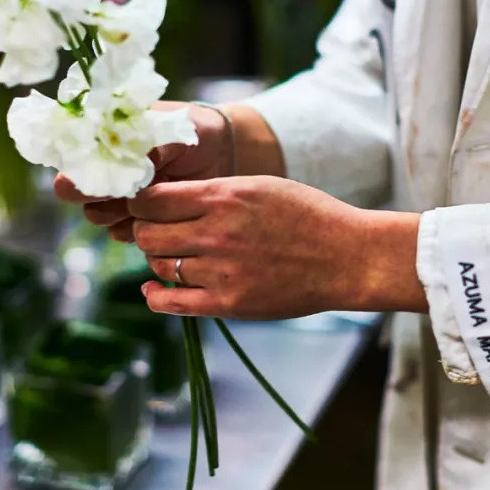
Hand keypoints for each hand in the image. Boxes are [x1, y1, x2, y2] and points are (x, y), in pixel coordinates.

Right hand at [53, 102, 232, 241]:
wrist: (221, 152)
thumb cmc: (194, 130)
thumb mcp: (175, 130)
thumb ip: (151, 145)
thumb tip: (135, 162)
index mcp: (101, 140)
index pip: (69, 161)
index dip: (79, 174)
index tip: (104, 179)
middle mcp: (103, 169)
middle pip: (77, 195)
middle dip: (102, 197)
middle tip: (133, 191)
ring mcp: (117, 196)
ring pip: (98, 217)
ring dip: (119, 213)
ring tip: (151, 198)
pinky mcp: (136, 217)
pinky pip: (121, 232)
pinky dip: (137, 226)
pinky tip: (161, 213)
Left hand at [128, 176, 427, 318]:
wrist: (347, 257)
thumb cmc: (305, 215)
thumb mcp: (258, 186)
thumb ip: (211, 192)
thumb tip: (163, 201)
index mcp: (223, 197)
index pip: (151, 199)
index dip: (142, 201)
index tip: (149, 205)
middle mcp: (216, 233)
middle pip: (146, 233)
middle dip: (146, 230)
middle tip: (159, 231)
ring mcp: (221, 271)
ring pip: (158, 266)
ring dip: (159, 260)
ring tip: (176, 254)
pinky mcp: (228, 303)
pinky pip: (170, 302)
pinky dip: (155, 296)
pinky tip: (155, 289)